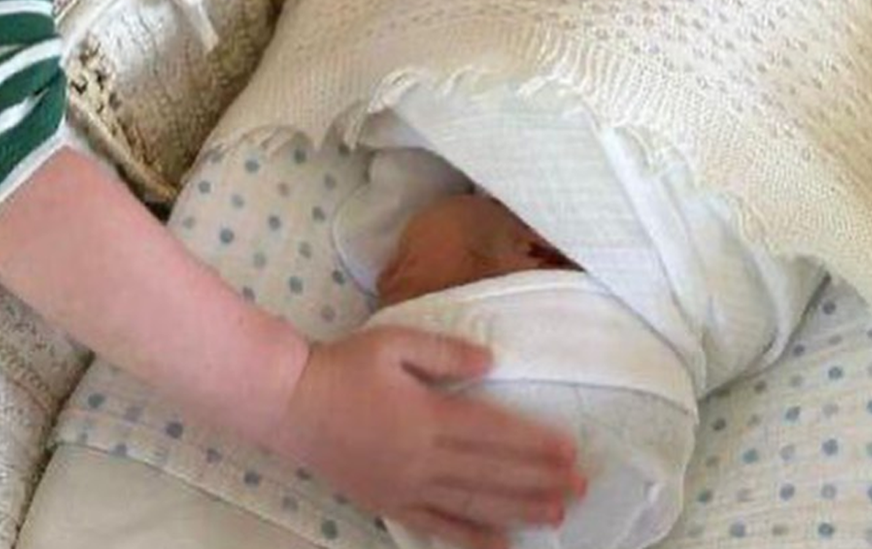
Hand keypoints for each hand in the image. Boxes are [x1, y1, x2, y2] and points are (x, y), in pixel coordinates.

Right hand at [272, 326, 583, 548]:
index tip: (571, 450)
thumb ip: (446, 352)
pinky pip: (437, 529)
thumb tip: (492, 362)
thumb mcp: (395, 343)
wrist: (290, 403)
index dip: (535, 443)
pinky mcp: (389, 503)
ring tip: (557, 516)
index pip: (494, 433)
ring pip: (473, 504)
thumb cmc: (345, 366)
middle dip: (540, 480)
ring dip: (518, 510)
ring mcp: (407, 487)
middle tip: (581, 487)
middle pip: (493, 472)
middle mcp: (423, 458)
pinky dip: (472, 538)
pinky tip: (501, 544)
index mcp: (428, 415)